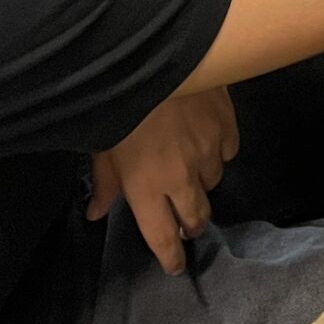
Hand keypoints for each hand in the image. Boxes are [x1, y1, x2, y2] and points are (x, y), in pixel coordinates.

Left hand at [88, 88, 238, 276]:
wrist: (157, 59)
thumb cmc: (120, 105)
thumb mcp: (101, 147)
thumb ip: (103, 184)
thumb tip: (94, 212)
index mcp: (147, 188)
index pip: (162, 236)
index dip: (170, 255)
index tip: (174, 265)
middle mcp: (182, 178)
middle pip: (196, 216)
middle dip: (191, 226)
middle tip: (186, 224)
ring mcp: (209, 152)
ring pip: (214, 182)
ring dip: (201, 183)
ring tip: (191, 170)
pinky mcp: (227, 127)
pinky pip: (228, 151)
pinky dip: (219, 152)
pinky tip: (207, 141)